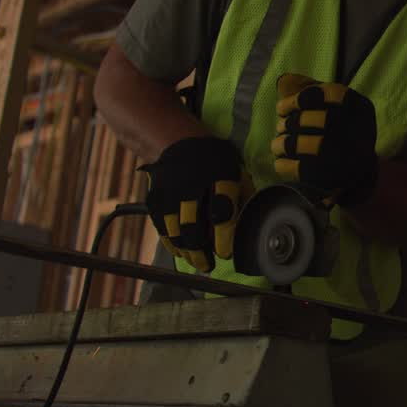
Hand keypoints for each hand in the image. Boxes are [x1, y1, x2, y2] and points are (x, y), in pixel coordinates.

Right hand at [140, 136, 242, 272]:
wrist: (179, 141)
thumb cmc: (216, 161)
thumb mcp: (236, 169)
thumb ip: (243, 194)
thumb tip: (251, 224)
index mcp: (219, 175)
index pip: (221, 210)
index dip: (223, 237)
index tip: (225, 253)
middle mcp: (192, 183)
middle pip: (193, 224)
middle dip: (201, 251)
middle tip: (210, 264)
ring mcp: (170, 191)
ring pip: (175, 229)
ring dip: (186, 251)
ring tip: (197, 262)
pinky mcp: (155, 198)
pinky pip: (161, 227)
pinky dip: (171, 244)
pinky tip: (182, 253)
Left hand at [271, 73, 378, 205]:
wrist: (358, 173)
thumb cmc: (340, 131)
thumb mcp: (335, 106)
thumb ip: (311, 90)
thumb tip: (284, 81)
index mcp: (359, 107)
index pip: (325, 95)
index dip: (297, 100)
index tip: (282, 108)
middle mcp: (357, 131)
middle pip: (309, 120)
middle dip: (288, 123)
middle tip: (282, 126)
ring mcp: (345, 158)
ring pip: (299, 144)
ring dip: (281, 143)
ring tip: (278, 144)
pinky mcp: (331, 179)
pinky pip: (296, 168)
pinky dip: (283, 164)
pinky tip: (283, 161)